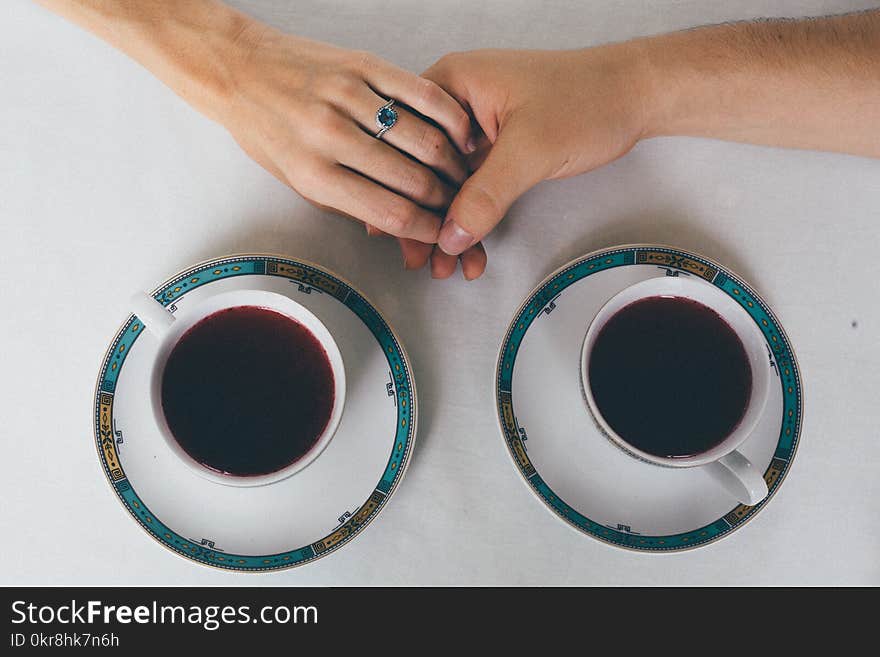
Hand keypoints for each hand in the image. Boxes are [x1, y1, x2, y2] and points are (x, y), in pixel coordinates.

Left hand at [35, 1, 474, 266]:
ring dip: (453, 162)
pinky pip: (419, 93)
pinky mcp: (361, 64)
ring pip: (423, 139)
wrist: (240, 69)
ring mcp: (348, 96)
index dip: (426, 229)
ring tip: (463, 174)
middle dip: (445, 200)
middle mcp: (330, 135)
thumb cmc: (267, 131)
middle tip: (460, 206)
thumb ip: (348, 204)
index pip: (388, 213)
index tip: (443, 234)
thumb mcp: (298, 183)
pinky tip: (461, 131)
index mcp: (314, 174)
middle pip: (412, 180)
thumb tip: (398, 228)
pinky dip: (449, 116)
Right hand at [419, 45, 651, 277]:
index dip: (400, 190)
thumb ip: (486, 194)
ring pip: (447, 186)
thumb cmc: (587, 98)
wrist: (634, 97)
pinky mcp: (495, 148)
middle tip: (420, 258)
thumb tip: (451, 234)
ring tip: (446, 266)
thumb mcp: (530, 149)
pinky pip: (472, 189)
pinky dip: (472, 219)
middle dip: (424, 218)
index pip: (407, 141)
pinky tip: (470, 250)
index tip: (397, 230)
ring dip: (448, 227)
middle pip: (422, 168)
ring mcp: (476, 128)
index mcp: (452, 84)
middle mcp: (457, 104)